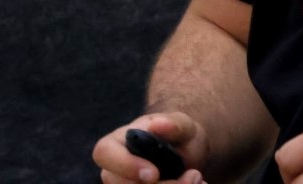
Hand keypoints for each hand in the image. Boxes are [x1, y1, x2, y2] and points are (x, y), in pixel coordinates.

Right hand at [94, 112, 209, 183]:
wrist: (184, 154)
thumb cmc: (177, 134)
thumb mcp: (183, 125)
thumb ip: (174, 124)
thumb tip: (158, 124)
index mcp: (117, 142)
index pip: (105, 153)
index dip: (125, 165)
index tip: (154, 173)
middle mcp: (114, 169)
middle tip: (194, 176)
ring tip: (197, 178)